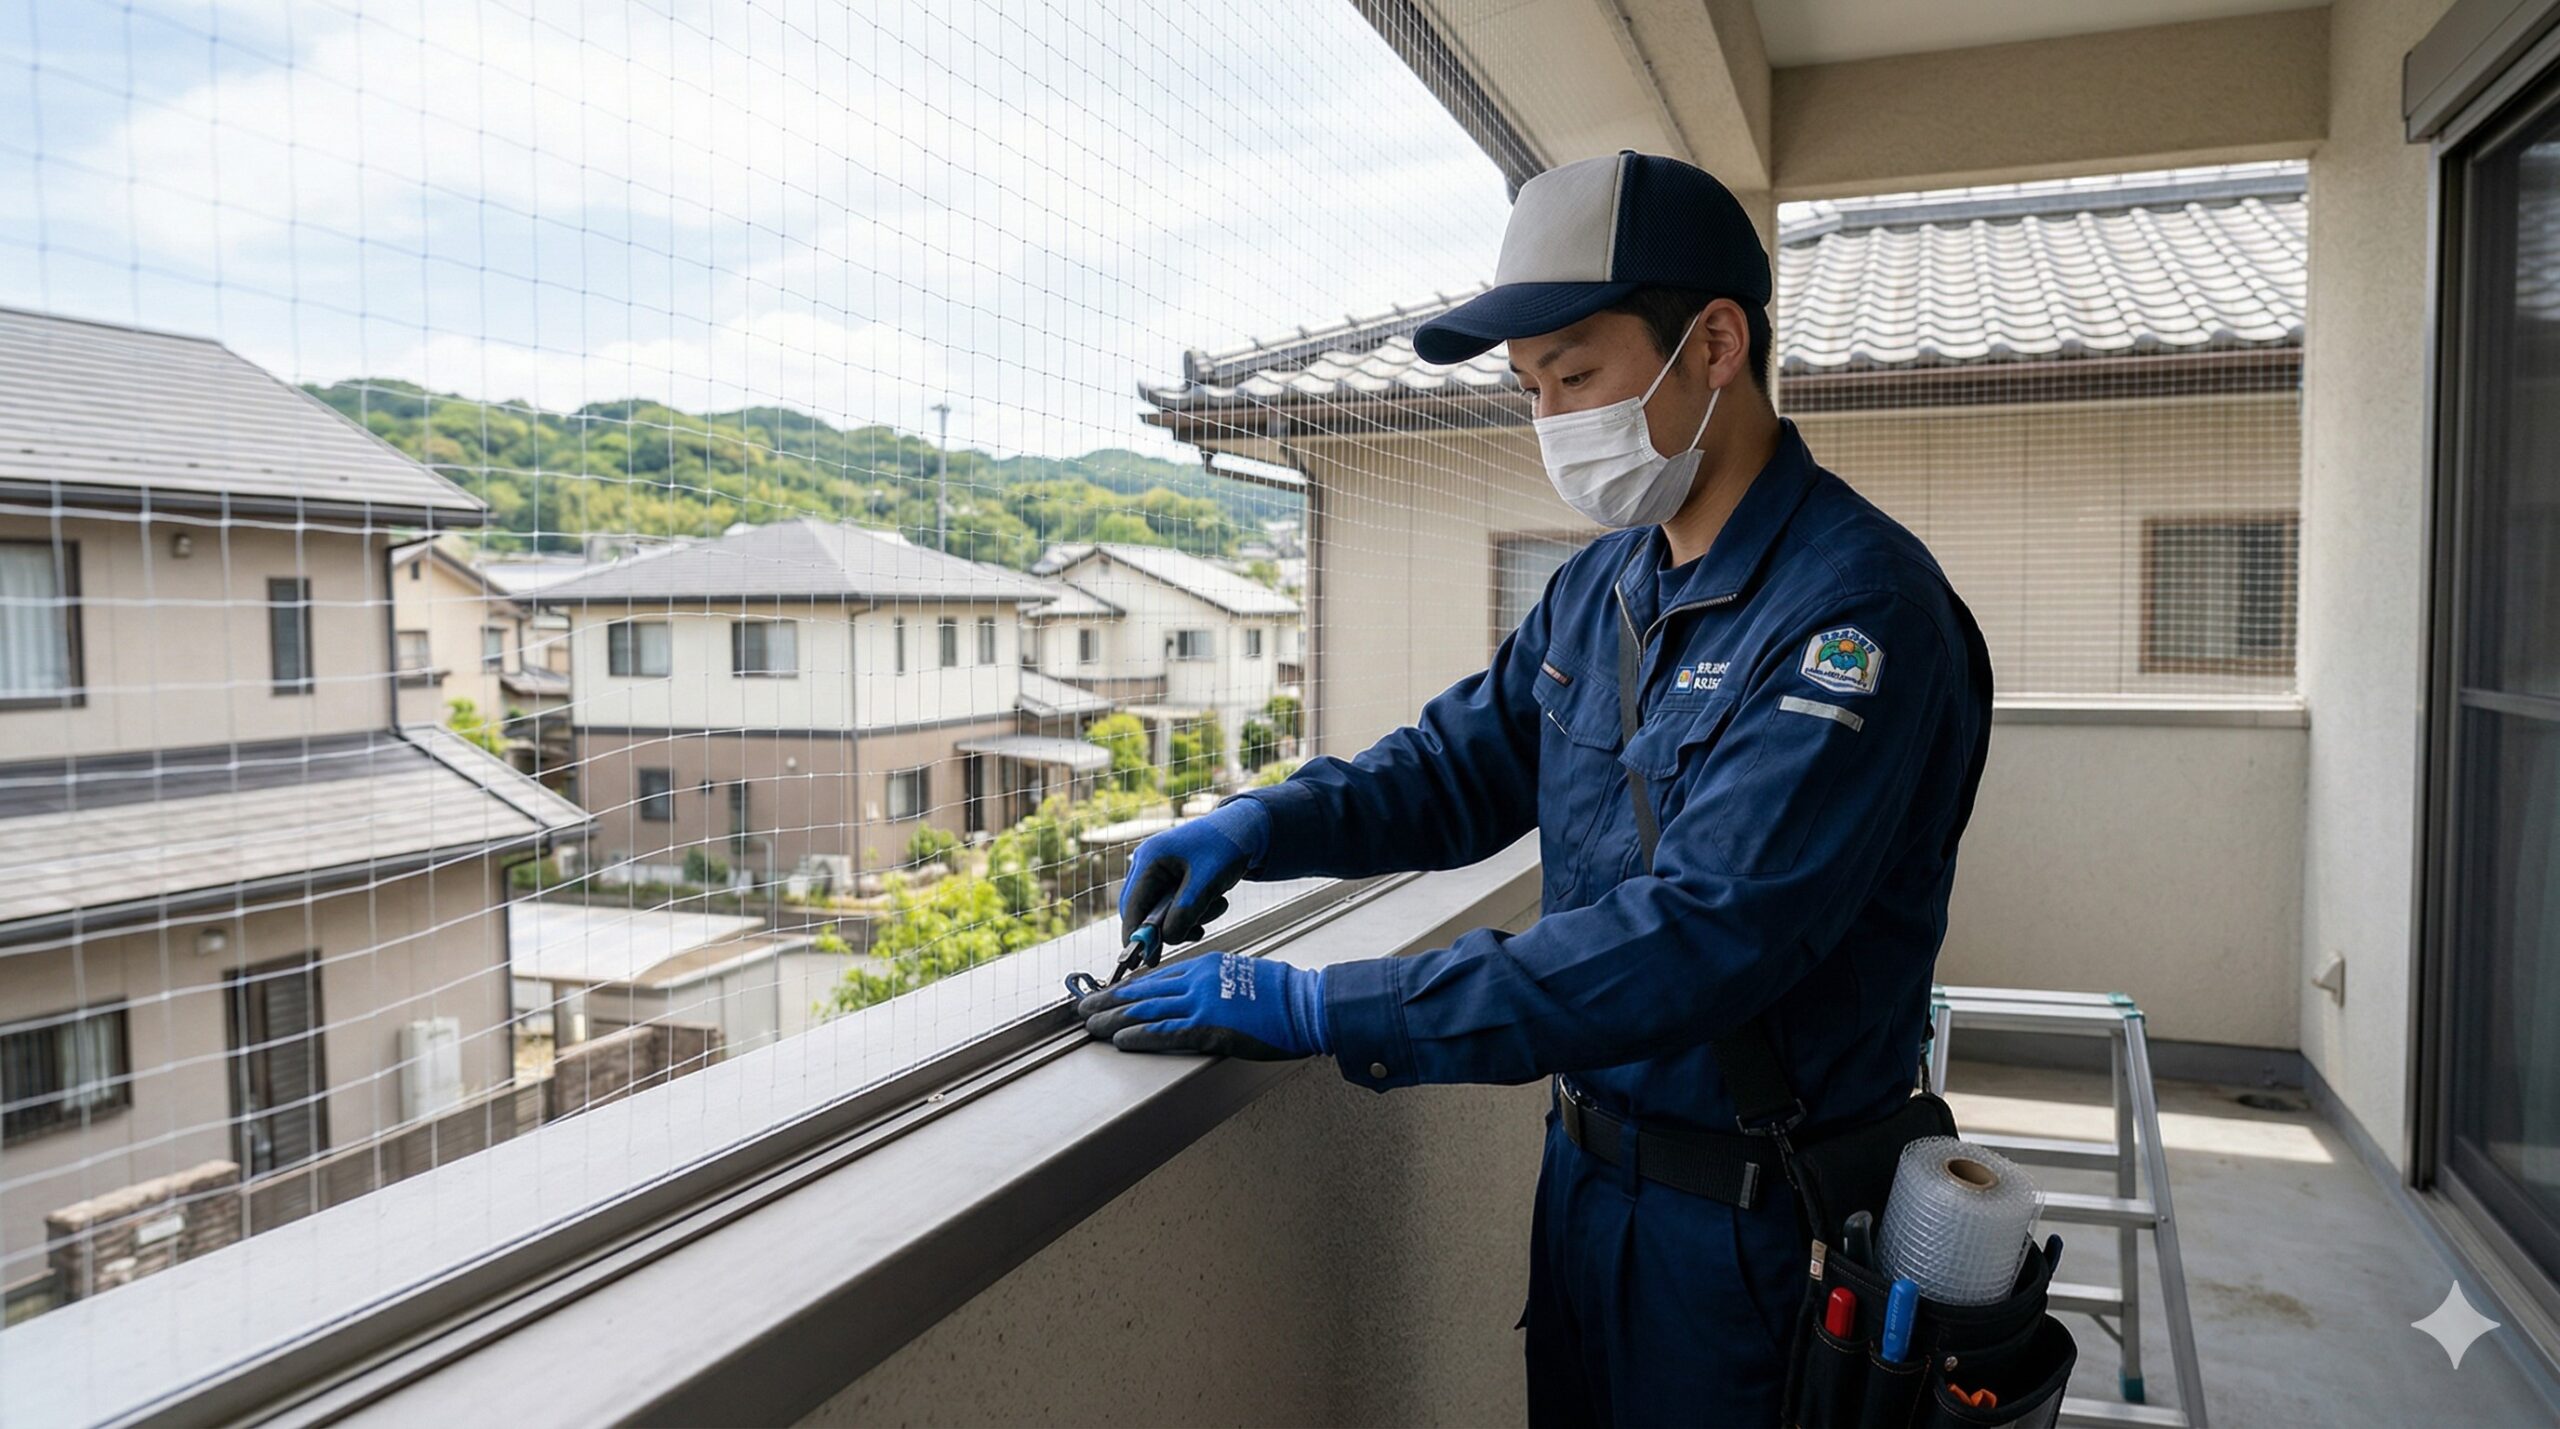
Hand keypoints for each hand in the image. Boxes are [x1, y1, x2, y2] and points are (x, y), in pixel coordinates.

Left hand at [1076, 951, 1328, 1060]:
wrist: (1306, 1004)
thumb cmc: (1282, 995)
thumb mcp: (1241, 976)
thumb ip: (1213, 983)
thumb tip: (1194, 996)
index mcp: (1204, 965)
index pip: (1155, 977)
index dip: (1126, 988)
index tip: (1106, 994)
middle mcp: (1197, 979)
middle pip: (1142, 992)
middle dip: (1108, 1001)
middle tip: (1082, 1009)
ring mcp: (1201, 1002)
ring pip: (1146, 1011)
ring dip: (1113, 1020)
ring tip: (1089, 1027)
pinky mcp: (1208, 1027)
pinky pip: (1165, 1032)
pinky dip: (1139, 1037)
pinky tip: (1119, 1041)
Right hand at [1118, 800, 1271, 946]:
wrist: (1246, 829)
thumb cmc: (1226, 848)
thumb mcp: (1207, 883)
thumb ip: (1185, 912)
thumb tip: (1168, 940)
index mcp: (1150, 858)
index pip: (1132, 905)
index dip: (1136, 935)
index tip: (1146, 959)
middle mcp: (1148, 863)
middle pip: (1143, 910)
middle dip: (1168, 926)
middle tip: (1194, 934)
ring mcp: (1159, 870)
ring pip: (1160, 911)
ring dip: (1187, 918)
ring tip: (1215, 906)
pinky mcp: (1172, 878)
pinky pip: (1173, 905)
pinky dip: (1192, 911)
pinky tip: (1213, 903)